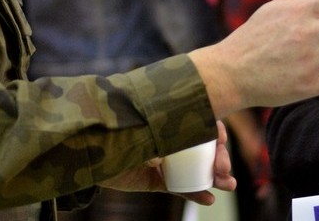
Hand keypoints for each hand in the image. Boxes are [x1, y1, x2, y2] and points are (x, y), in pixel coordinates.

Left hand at [103, 122, 236, 205]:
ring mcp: (165, 161)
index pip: (201, 123)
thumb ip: (162, 127)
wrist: (89, 149)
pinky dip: (195, 193)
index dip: (216, 132)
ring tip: (229, 185)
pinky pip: (179, 187)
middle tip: (224, 170)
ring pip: (196, 170)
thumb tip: (182, 141)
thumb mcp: (145, 124)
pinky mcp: (156, 180)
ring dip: (215, 178)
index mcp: (170, 119)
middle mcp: (170, 139)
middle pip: (203, 149)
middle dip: (219, 159)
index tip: (222, 140)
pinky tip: (209, 199)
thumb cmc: (118, 128)